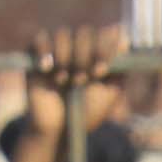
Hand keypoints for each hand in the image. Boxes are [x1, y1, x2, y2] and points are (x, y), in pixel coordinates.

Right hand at [22, 26, 125, 141]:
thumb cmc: (86, 114)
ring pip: (63, 34)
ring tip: (64, 80)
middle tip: (81, 79)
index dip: (103, 48)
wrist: (59, 129)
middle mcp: (78, 48)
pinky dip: (45, 51)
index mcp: (97, 54)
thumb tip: (125, 38)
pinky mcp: (36, 55)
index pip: (103, 34)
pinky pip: (40, 38)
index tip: (101, 70)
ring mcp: (57, 50)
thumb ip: (119, 68)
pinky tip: (47, 70)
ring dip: (66, 57)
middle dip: (85, 55)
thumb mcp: (109, 93)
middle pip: (84, 31)